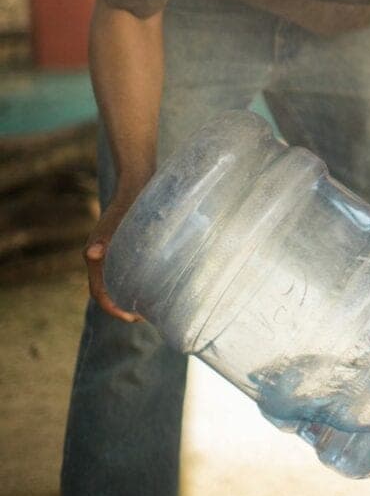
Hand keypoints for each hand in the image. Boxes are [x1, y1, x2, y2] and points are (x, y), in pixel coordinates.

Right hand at [83, 191, 142, 322]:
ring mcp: (111, 251)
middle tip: (144, 315)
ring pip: (114, 282)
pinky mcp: (121, 246)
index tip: (131, 317)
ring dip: (127, 296)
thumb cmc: (131, 199)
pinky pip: (122, 271)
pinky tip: (152, 284)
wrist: (137, 178)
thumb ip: (106, 236)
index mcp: (95, 255)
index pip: (98, 292)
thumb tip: (91, 254)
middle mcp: (100, 256)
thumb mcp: (120, 218)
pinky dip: (132, 282)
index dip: (113, 307)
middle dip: (121, 307)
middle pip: (106, 291)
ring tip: (149, 305)